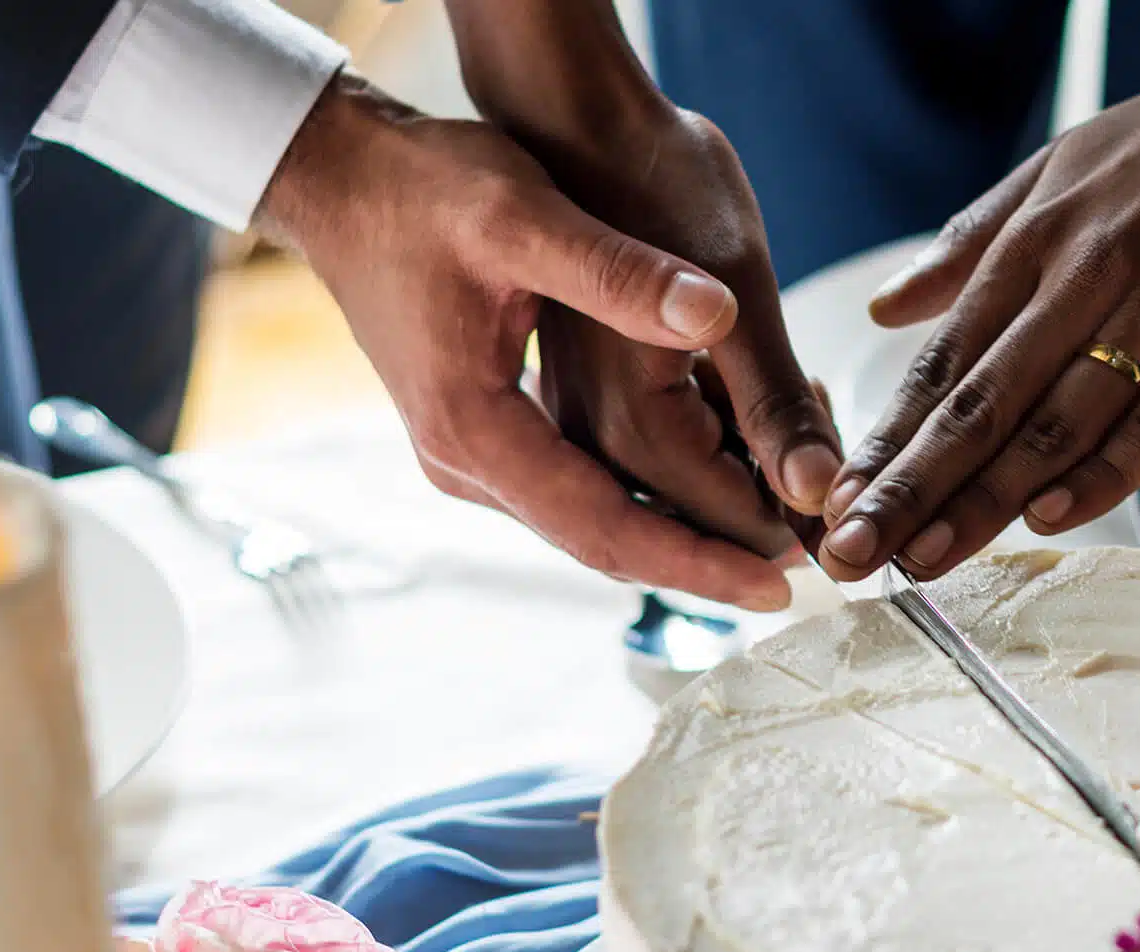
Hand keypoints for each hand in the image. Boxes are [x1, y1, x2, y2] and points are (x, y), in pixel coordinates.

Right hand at [446, 1, 843, 562]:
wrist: (342, 179)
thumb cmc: (422, 189)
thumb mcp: (523, 215)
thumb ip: (619, 272)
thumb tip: (716, 317)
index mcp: (476, 431)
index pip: (606, 528)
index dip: (696, 562)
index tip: (775, 584)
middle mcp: (469, 465)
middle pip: (605, 545)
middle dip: (702, 562)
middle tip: (797, 571)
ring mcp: (472, 457)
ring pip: (593, 525)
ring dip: (678, 533)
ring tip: (771, 536)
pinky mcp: (486, 437)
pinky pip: (576, 492)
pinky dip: (644, 498)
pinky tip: (706, 485)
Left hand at [816, 0, 1139, 581]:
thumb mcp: (1056, 166)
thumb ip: (970, 242)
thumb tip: (884, 306)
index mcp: (1033, 243)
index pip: (941, 361)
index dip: (886, 439)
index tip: (836, 502)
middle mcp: (1080, 279)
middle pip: (979, 404)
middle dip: (908, 488)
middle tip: (852, 557)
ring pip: (1053, 422)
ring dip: (982, 500)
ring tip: (926, 562)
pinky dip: (1102, 471)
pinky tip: (1048, 517)